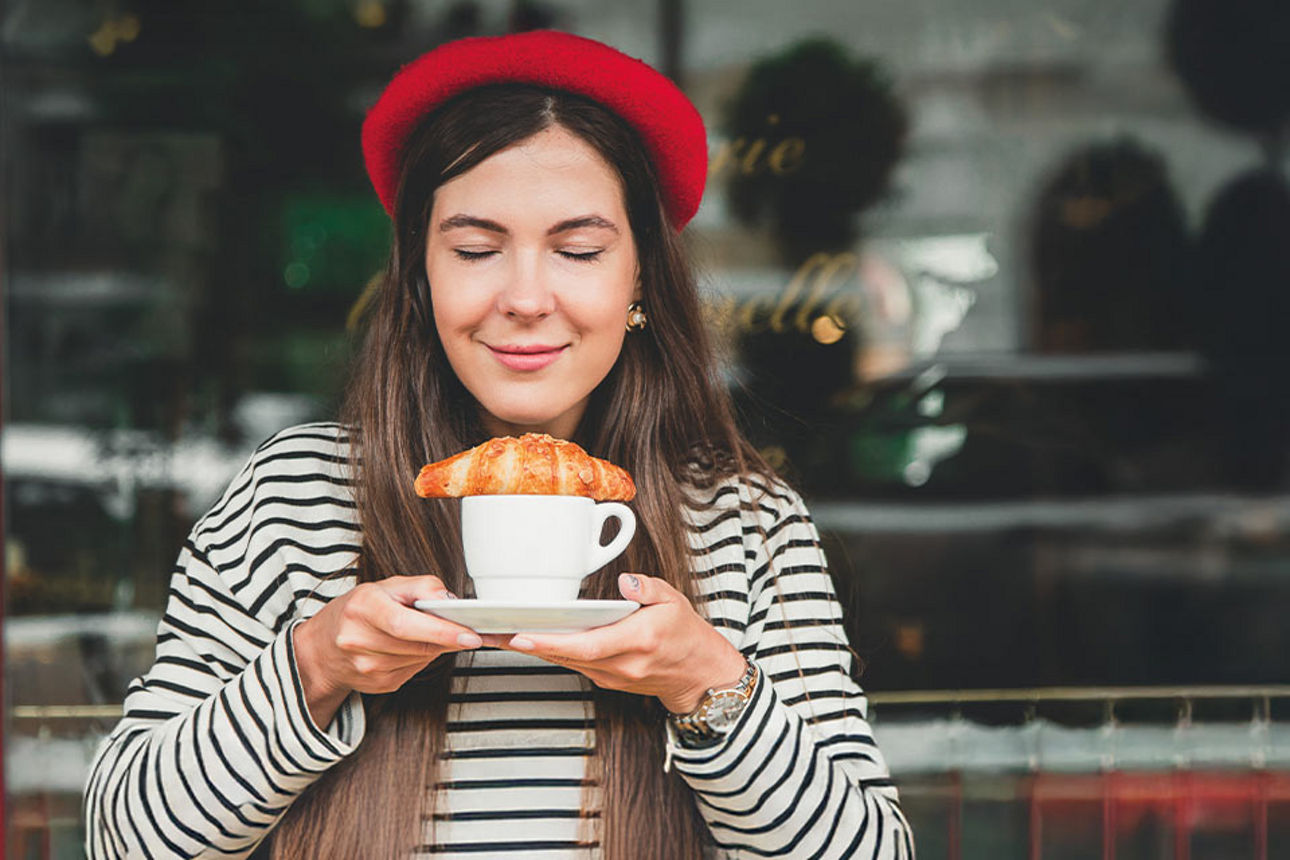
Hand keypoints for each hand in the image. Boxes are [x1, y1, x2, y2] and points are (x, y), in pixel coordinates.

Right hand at [292, 575, 483, 726]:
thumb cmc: (357, 611)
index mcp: (362, 608)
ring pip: (421, 659)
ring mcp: (367, 668)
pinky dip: (422, 658)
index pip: (406, 624)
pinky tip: (412, 647)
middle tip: (472, 633)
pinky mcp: (378, 685)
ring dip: (436, 646)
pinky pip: (415, 670)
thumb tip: (449, 599)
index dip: (442, 630)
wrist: (322, 648)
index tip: (471, 635)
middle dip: (450, 638)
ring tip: (431, 632)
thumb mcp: (385, 587)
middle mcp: (359, 640)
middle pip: (419, 645)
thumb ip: (420, 587)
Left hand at [493, 573, 747, 713]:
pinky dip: (550, 652)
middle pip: (565, 656)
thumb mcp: (675, 602)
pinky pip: (573, 665)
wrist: (700, 677)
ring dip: (533, 649)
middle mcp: (622, 665)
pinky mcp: (607, 679)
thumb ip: (649, 589)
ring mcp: (612, 676)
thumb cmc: (688, 637)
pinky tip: (530, 639)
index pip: (587, 645)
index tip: (521, 635)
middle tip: (490, 632)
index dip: (551, 642)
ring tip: (498, 633)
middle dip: (526, 644)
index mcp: (638, 642)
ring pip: (565, 662)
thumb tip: (626, 581)